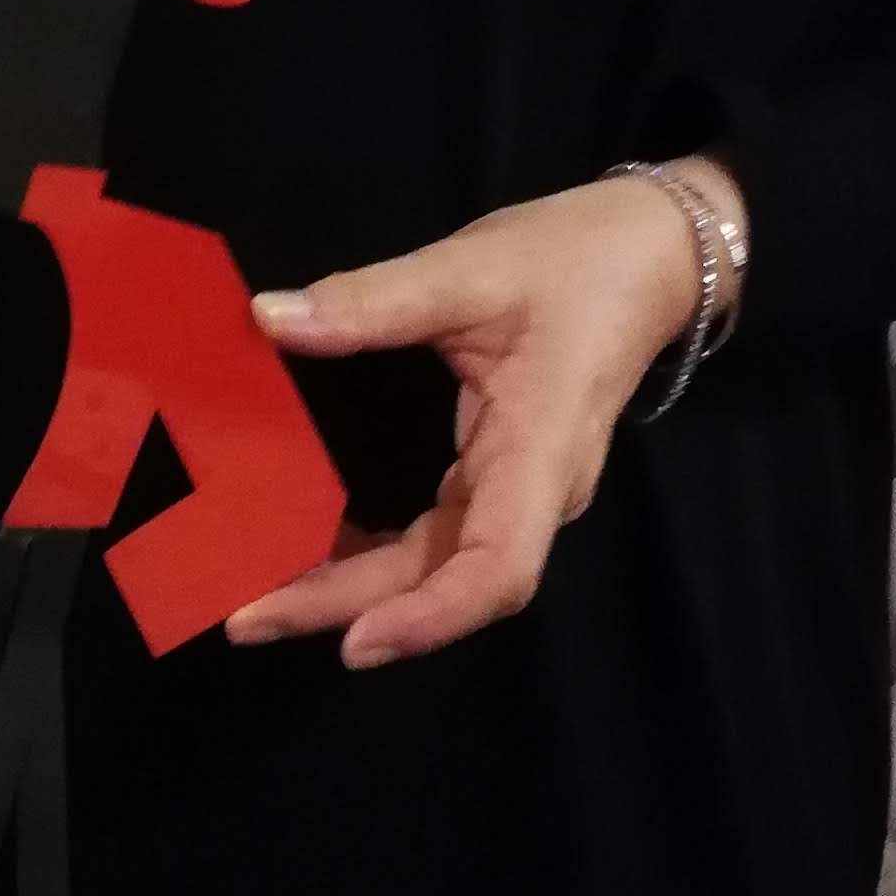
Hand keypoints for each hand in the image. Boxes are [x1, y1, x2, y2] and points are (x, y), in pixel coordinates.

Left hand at [223, 168, 724, 665]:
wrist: (649, 254)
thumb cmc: (574, 260)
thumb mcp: (470, 270)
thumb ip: (372, 300)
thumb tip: (269, 316)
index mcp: (540, 450)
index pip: (498, 567)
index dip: (430, 615)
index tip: (356, 642)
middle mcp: (534, 492)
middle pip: (448, 578)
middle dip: (348, 605)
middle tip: (246, 617)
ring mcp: (520, 490)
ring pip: (439, 565)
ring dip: (355, 588)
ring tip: (262, 596)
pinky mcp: (501, 476)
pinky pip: (439, 536)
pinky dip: (375, 554)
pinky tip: (311, 550)